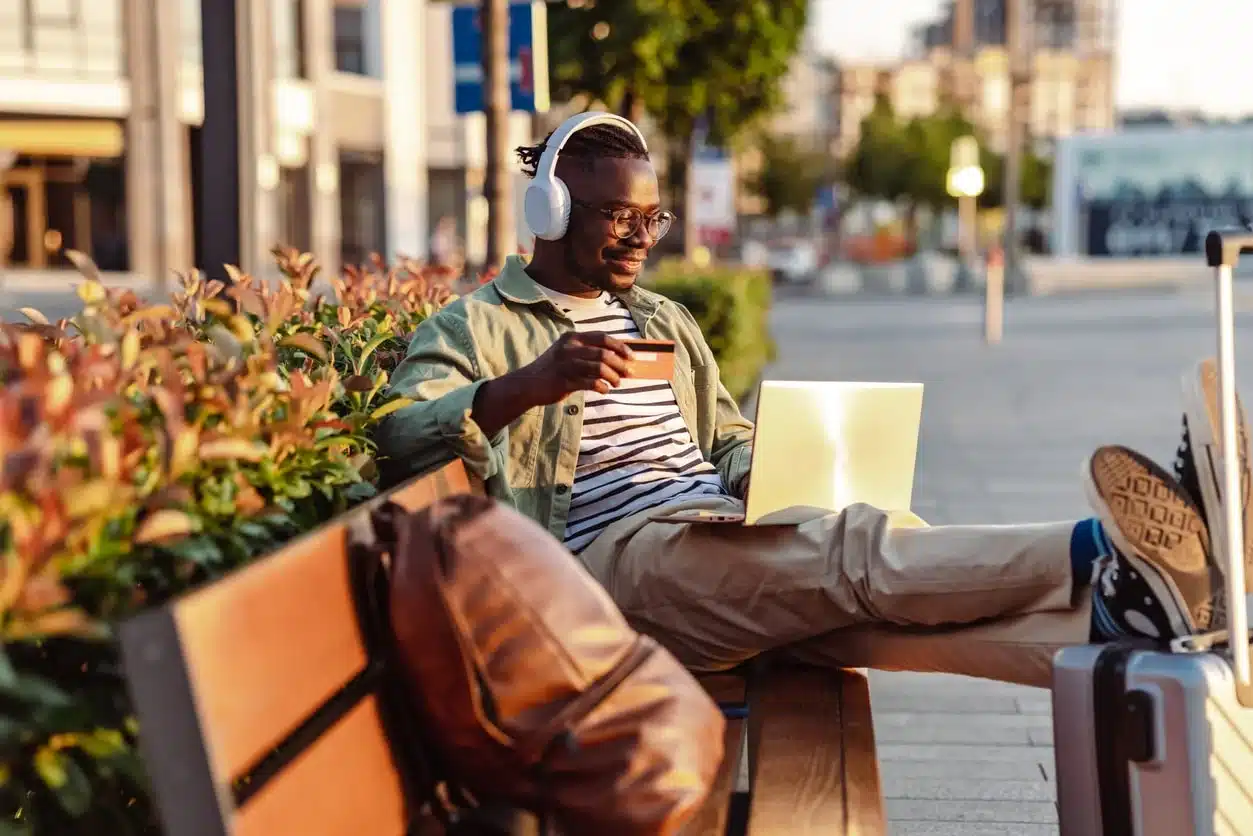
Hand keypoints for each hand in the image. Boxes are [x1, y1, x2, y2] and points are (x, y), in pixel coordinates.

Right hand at [518, 331, 634, 405]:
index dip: (620, 347)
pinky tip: (604, 390)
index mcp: (572, 338)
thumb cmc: (554, 369)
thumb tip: (618, 358)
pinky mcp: (564, 381)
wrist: (528, 384)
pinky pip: (590, 383)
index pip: (602, 337)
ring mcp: (566, 364)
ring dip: (613, 377)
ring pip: (599, 368)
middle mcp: (569, 348)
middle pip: (604, 353)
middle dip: (620, 364)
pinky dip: (602, 387)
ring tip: (616, 383)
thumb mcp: (568, 353)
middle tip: (628, 374)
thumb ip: (589, 352)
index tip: (631, 357)